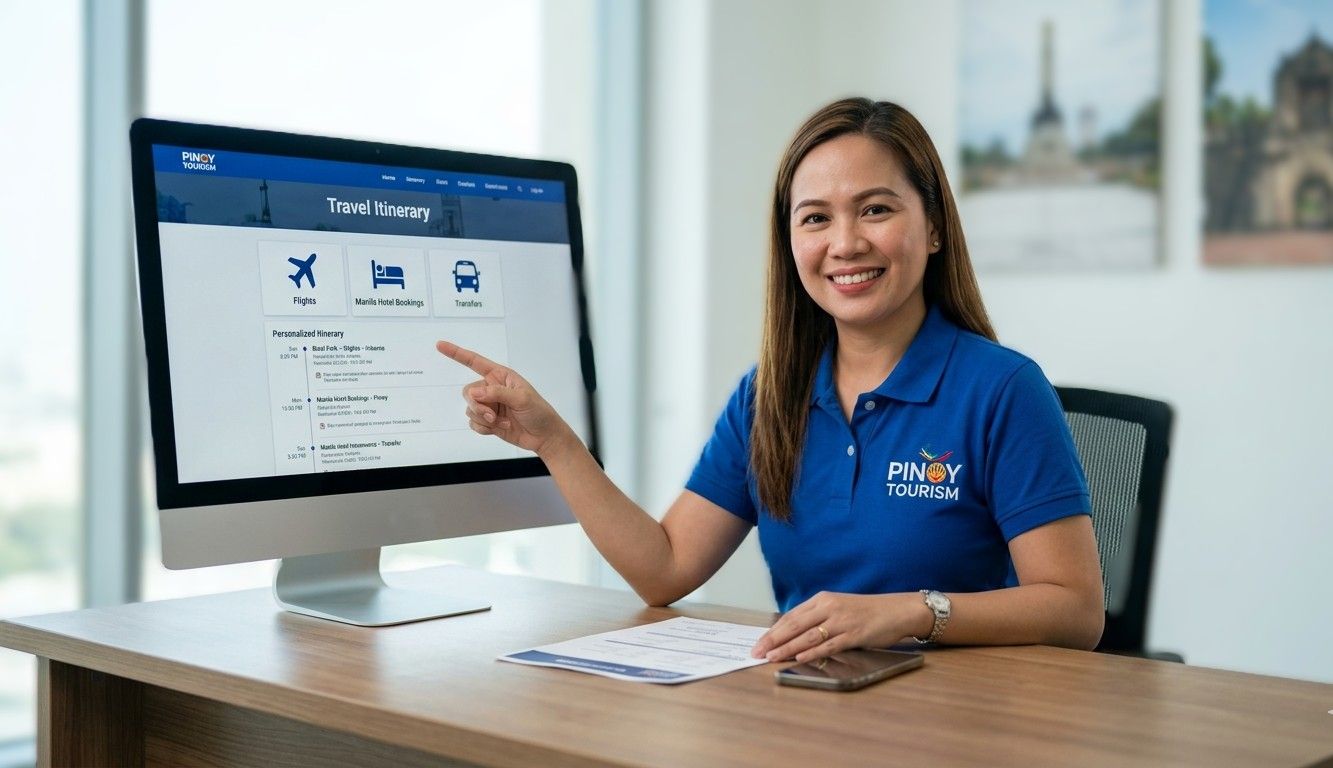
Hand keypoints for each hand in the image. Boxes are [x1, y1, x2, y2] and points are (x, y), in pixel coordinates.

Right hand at [435, 341, 573, 456]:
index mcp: (501, 376)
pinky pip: (473, 423)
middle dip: (477, 405)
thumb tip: (474, 393)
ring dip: (484, 419)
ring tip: (501, 422)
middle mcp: (492, 389)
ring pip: (470, 409)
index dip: (457, 353)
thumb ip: (497, 393)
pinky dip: (484, 428)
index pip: (475, 362)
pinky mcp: (487, 421)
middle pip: (468, 392)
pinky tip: (499, 428)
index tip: (440, 345)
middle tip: (493, 414)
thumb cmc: (538, 412)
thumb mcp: (522, 398)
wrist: (543, 436)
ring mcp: (489, 405)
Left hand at [750, 591, 931, 662]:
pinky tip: (799, 658)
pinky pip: (829, 645)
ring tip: (772, 657)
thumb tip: (793, 636)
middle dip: (773, 640)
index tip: (759, 643)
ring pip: (808, 636)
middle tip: (757, 652)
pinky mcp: (854, 634)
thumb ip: (818, 619)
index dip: (773, 631)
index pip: (791, 616)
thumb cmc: (867, 612)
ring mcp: (841, 621)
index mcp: (822, 600)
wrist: (897, 611)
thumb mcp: (838, 609)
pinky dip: (812, 652)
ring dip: (788, 648)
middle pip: (794, 625)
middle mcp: (829, 608)